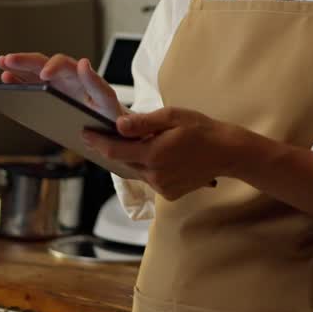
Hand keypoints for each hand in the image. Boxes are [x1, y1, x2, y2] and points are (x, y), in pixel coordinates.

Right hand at [0, 52, 122, 119]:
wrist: (111, 127)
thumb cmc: (111, 115)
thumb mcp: (109, 102)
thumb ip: (98, 85)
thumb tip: (84, 63)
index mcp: (83, 78)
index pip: (68, 66)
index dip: (55, 67)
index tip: (43, 75)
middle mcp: (70, 78)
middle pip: (46, 63)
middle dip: (27, 61)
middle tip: (10, 60)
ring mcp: (60, 85)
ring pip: (36, 71)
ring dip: (19, 65)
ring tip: (2, 62)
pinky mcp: (52, 95)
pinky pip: (33, 84)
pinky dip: (19, 80)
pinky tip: (6, 77)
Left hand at [82, 107, 236, 200]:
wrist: (227, 152)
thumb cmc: (201, 129)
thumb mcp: (172, 116)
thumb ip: (143, 122)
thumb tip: (118, 125)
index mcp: (153, 154)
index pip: (114, 150)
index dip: (97, 142)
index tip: (85, 134)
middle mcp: (155, 175)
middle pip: (123, 162)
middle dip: (113, 149)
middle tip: (104, 135)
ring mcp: (162, 187)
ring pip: (136, 171)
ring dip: (133, 158)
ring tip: (137, 143)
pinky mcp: (169, 194)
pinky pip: (150, 180)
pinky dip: (148, 168)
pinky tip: (160, 157)